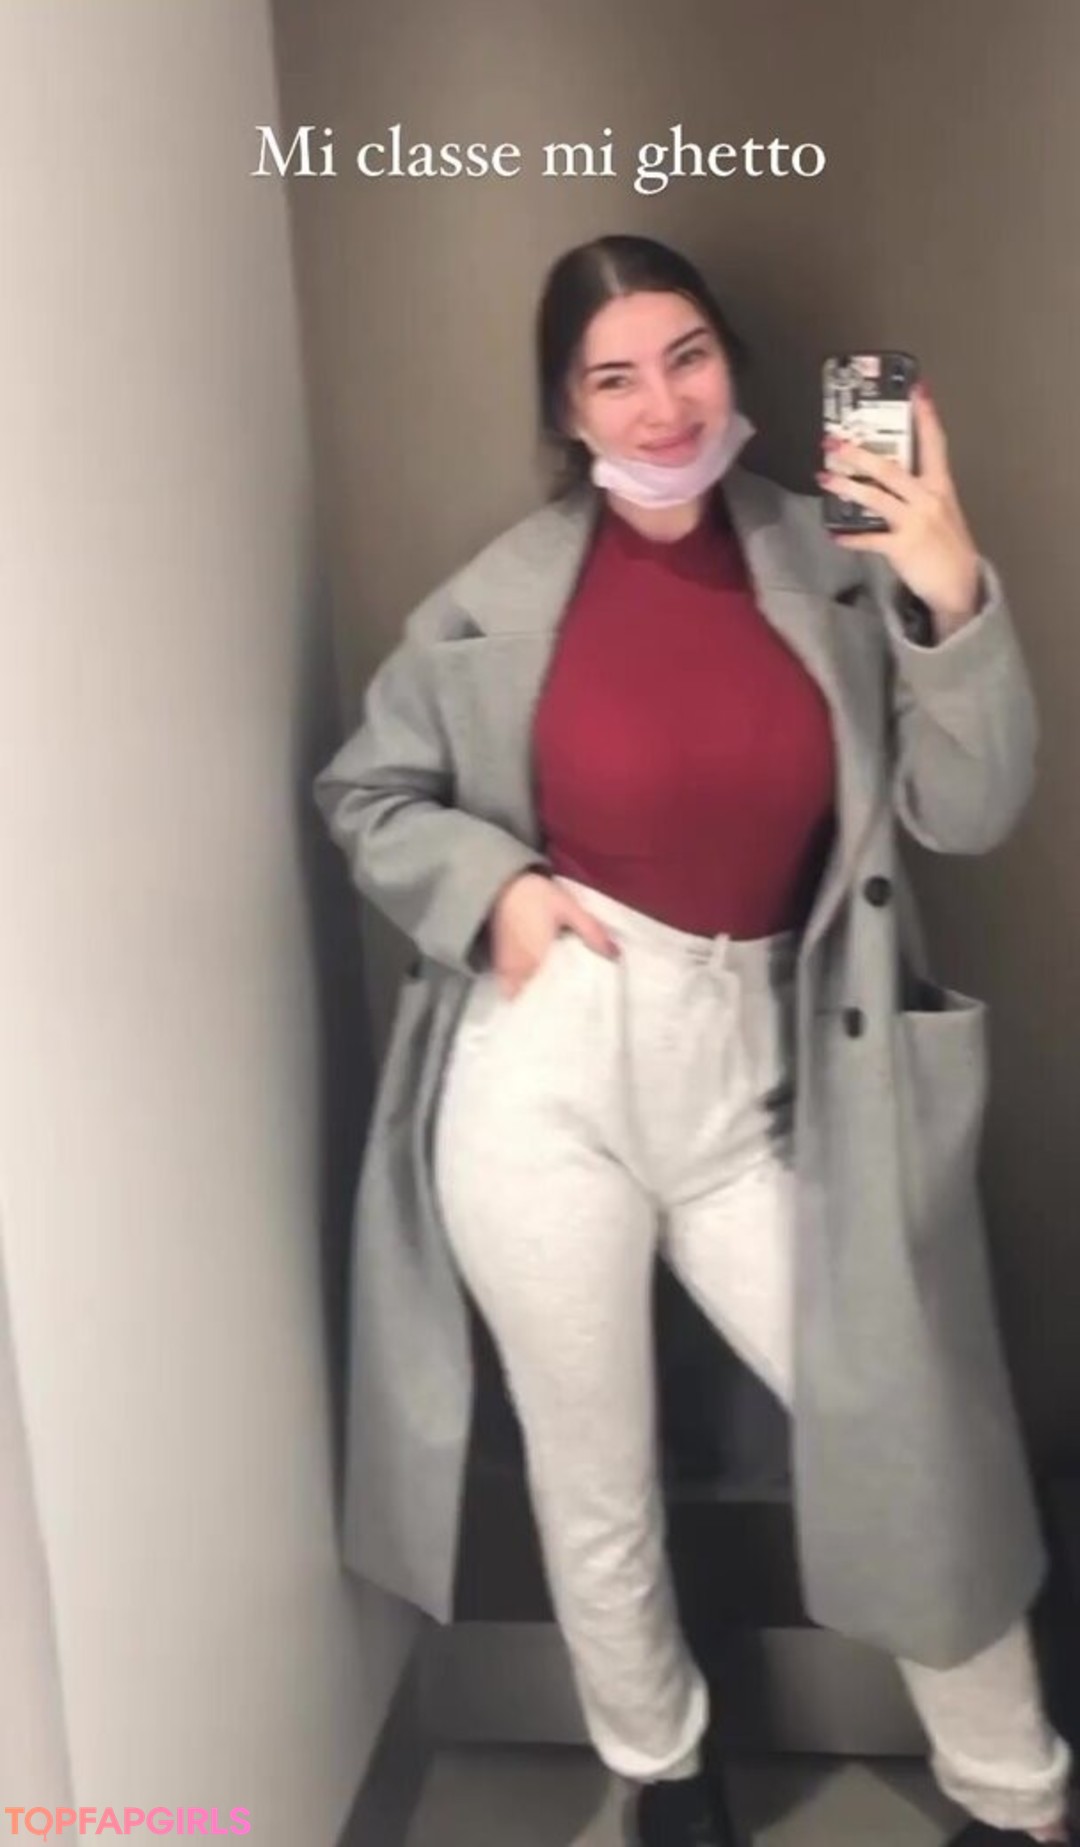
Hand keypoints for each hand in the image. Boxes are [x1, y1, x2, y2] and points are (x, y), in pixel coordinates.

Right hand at [488, 871, 620, 998]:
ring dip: (531, 995)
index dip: (559, 1004)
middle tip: (566, 1005)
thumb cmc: (536, 895)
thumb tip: (616, 955)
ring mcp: (507, 965)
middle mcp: (520, 968)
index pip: (549, 994)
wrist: (502, 883)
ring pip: (518, 991)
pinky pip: (508, 982)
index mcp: (539, 959)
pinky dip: (518, 986)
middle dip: (546, 1002)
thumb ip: (591, 931)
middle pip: (533, 995)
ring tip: (550, 998)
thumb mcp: (569, 909)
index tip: (573, 1007)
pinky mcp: (499, 959)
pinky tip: (531, 983)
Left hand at [817, 384, 982, 638]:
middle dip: (860, 453)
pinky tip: (835, 535)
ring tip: (823, 478)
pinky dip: (851, 538)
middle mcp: (928, 499)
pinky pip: (870, 540)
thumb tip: (890, 475)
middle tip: (834, 441)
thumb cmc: (948, 547)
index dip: (926, 416)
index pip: (935, 443)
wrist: (959, 587)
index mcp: (941, 486)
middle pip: (891, 468)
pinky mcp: (902, 548)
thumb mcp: (942, 511)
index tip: (917, 389)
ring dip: (847, 486)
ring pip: (876, 497)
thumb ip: (921, 491)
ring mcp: (915, 523)